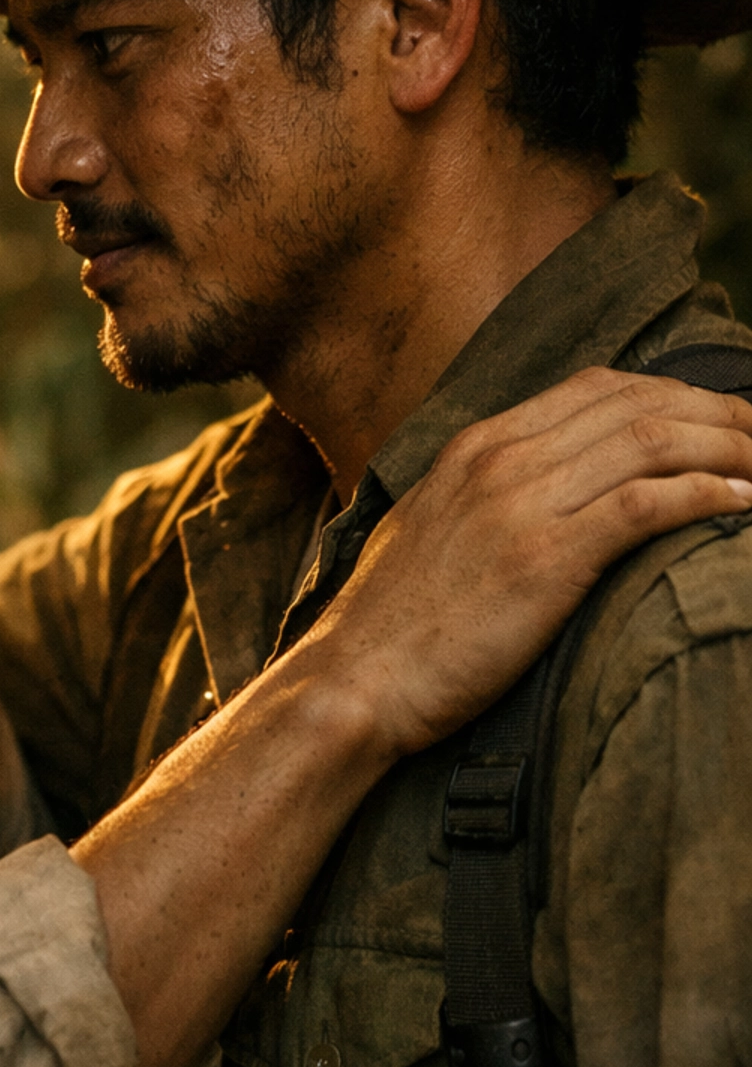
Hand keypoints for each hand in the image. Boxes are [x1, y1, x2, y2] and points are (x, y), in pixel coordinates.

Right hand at [305, 365, 751, 761]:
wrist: (354, 680)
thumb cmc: (393, 624)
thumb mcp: (431, 529)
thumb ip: (485, 496)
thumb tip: (545, 498)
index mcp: (476, 445)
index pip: (597, 386)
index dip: (674, 392)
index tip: (719, 414)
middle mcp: (501, 459)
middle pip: (637, 404)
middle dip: (718, 411)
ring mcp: (521, 505)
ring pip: (652, 443)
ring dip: (729, 448)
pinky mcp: (544, 559)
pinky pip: (645, 505)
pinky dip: (706, 495)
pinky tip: (744, 503)